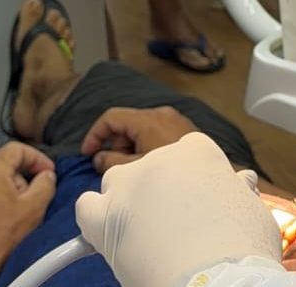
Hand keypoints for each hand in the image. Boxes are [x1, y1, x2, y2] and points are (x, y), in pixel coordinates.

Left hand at [0, 143, 55, 280]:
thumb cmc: (5, 234)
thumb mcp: (35, 206)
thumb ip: (46, 183)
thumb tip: (47, 175)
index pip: (17, 149)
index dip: (37, 158)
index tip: (49, 173)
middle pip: (8, 164)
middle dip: (27, 176)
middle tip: (38, 194)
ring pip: (0, 179)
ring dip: (16, 189)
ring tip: (23, 210)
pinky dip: (4, 198)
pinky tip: (10, 216)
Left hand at [76, 133, 282, 286]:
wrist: (215, 278)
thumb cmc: (241, 245)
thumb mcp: (251, 206)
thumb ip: (237, 191)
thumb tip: (239, 183)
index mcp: (198, 150)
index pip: (187, 155)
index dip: (191, 182)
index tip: (198, 203)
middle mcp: (160, 157)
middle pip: (151, 170)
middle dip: (159, 193)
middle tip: (175, 226)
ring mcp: (128, 183)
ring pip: (117, 184)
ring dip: (126, 203)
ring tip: (145, 235)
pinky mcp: (101, 215)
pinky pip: (86, 208)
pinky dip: (94, 221)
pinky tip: (110, 238)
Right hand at [81, 107, 198, 172]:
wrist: (206, 181)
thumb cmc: (169, 173)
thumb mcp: (134, 169)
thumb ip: (110, 162)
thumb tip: (99, 158)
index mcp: (148, 119)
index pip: (112, 118)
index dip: (95, 134)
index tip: (88, 154)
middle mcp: (163, 114)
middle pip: (127, 124)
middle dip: (116, 145)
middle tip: (115, 168)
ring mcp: (177, 121)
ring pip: (142, 130)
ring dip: (132, 148)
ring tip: (136, 171)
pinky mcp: (186, 131)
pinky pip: (158, 134)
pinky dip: (147, 147)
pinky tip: (150, 167)